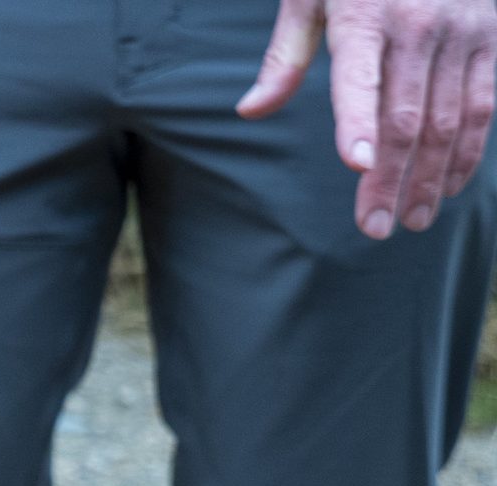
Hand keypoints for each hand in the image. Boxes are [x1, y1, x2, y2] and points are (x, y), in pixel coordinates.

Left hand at [238, 0, 496, 237]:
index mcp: (364, 17)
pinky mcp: (492, 39)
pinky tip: (447, 186)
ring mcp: (461, 34)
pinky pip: (482, 106)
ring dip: (430, 177)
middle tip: (373, 228)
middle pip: (404, 118)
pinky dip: (467, 152)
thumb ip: (285, 56)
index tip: (356, 167)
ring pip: (447, 121)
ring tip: (410, 220)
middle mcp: (418, 26)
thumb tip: (249, 111)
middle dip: (389, 178)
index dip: (358, 125)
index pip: (360, 79)